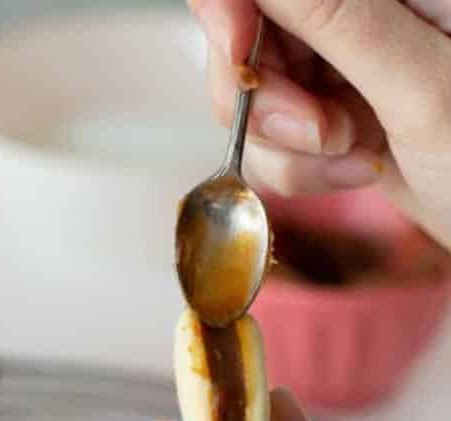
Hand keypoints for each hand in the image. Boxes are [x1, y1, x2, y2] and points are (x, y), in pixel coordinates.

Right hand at [190, 0, 450, 245]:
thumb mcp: (423, 87)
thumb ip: (337, 15)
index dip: (232, 8)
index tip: (240, 55)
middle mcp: (371, 6)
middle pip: (249, 26)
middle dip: (265, 91)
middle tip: (318, 134)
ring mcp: (351, 54)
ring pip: (254, 84)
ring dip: (284, 139)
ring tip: (352, 156)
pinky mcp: (338, 101)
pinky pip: (271, 128)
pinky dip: (295, 162)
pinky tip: (354, 168)